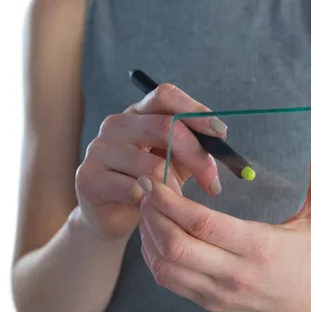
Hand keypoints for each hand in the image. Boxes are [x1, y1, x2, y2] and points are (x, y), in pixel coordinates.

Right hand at [75, 84, 227, 239]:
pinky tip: (152, 208)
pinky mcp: (89, 177)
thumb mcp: (176, 162)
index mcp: (140, 113)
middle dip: (197, 157)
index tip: (221, 133)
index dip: (195, 110)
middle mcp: (117, 124)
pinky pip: (133, 189)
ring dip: (175, 189)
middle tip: (213, 184)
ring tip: (180, 203)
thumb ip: (194, 147)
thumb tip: (221, 137)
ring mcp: (99, 149)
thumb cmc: (149, 184)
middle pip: (165, 127)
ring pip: (152, 165)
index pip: (166, 95)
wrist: (111, 216)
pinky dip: (151, 202)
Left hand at [138, 143, 310, 311]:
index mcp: (258, 247)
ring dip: (148, 235)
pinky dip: (153, 256)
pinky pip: (168, 281)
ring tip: (146, 208)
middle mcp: (234, 274)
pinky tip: (155, 233)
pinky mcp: (208, 302)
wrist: (310, 306)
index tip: (155, 180)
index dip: (171, 202)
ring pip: (165, 266)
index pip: (202, 224)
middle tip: (144, 189)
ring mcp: (218, 292)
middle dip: (152, 215)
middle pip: (175, 246)